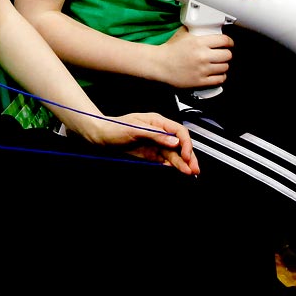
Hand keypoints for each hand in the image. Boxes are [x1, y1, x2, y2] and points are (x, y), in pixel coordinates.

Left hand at [81, 112, 198, 174]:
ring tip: (190, 173)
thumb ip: (155, 135)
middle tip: (194, 169)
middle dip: (189, 156)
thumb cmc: (115, 127)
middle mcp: (159, 133)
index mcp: (158, 122)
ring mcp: (156, 144)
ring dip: (182, 163)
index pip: (179, 131)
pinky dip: (173, 166)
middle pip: (180, 144)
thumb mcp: (135, 129)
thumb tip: (174, 140)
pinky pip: (166, 160)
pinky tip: (178, 171)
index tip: (186, 155)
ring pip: (174, 154)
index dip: (185, 143)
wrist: (101, 137)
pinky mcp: (151, 154)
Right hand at [152, 25, 231, 88]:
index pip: (224, 40)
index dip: (229, 42)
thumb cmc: (169, 50)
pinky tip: (217, 74)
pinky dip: (220, 76)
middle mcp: (202, 56)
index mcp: (199, 42)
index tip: (229, 43)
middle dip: (227, 54)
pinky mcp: (200, 81)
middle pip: (227, 55)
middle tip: (223, 54)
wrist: (159, 64)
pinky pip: (219, 79)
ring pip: (225, 67)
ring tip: (219, 64)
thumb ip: (194, 30)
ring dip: (223, 65)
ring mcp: (202, 69)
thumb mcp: (182, 34)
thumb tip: (202, 27)